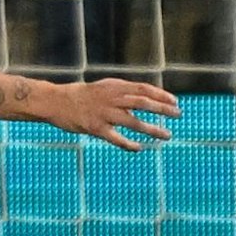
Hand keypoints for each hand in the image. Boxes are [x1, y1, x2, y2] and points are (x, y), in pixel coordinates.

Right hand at [36, 78, 180, 150]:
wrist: (56, 101)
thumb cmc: (83, 96)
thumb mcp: (105, 87)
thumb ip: (124, 92)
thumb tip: (146, 97)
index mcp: (115, 87)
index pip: (143, 88)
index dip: (161, 95)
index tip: (175, 102)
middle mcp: (112, 98)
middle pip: (143, 102)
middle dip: (163, 109)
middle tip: (178, 115)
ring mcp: (104, 114)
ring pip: (133, 122)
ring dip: (152, 129)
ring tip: (166, 135)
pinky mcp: (95, 128)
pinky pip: (116, 138)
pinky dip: (129, 144)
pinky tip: (139, 148)